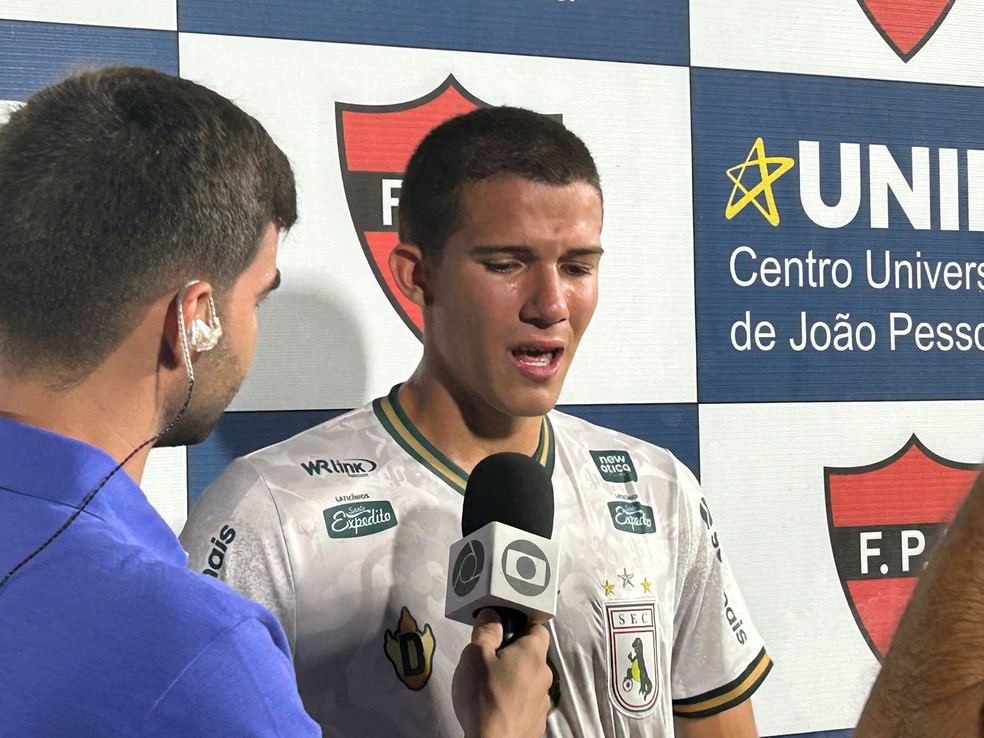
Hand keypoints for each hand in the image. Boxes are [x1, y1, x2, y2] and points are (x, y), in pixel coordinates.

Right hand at [452, 608, 551, 737]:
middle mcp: (545, 675)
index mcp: (533, 653)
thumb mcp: (475, 656)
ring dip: (514, 680)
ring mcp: (544, 701)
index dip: (521, 626)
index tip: (501, 633)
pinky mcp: (537, 723)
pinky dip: (515, 702)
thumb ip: (486, 631)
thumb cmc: (484, 696)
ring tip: (490, 689)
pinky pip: (527, 703)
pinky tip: (497, 709)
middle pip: (532, 656)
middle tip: (488, 662)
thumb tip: (493, 614)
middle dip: (513, 655)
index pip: (537, 628)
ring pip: (529, 680)